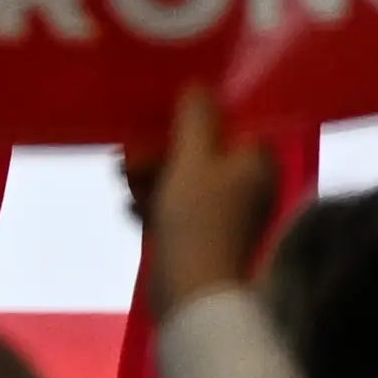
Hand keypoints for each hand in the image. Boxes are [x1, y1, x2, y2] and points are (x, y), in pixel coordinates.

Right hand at [133, 82, 276, 319]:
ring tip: (122, 177)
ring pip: (185, 177)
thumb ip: (196, 119)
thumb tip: (200, 85)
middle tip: (128, 153)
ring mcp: (227, 212)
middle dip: (161, 149)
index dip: (196, 116)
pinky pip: (179, 205)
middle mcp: (248, 185)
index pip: (231, 125)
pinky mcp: (205, 234)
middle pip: (201, 151)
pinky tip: (129, 204)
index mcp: (256, 164)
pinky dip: (155, 201)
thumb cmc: (198, 219)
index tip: (162, 113)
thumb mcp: (192, 159)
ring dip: (151, 174)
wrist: (193, 292)